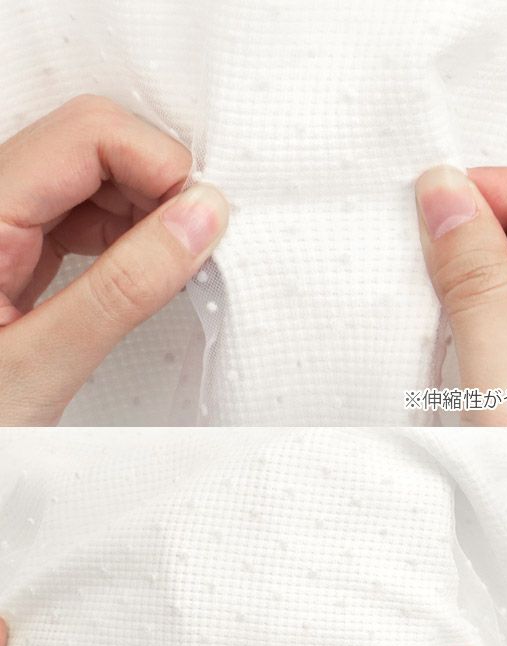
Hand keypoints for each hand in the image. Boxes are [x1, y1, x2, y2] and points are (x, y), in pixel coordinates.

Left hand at [0, 96, 227, 425]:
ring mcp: (3, 222)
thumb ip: (124, 289)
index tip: (202, 219)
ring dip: (149, 210)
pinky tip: (148, 270)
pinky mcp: (18, 247)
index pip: (85, 135)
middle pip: (92, 144)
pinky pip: (84, 215)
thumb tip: (198, 221)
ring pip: (94, 176)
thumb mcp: (42, 364)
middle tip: (198, 242)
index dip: (157, 163)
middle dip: (159, 182)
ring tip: (177, 264)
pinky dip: (130, 235)